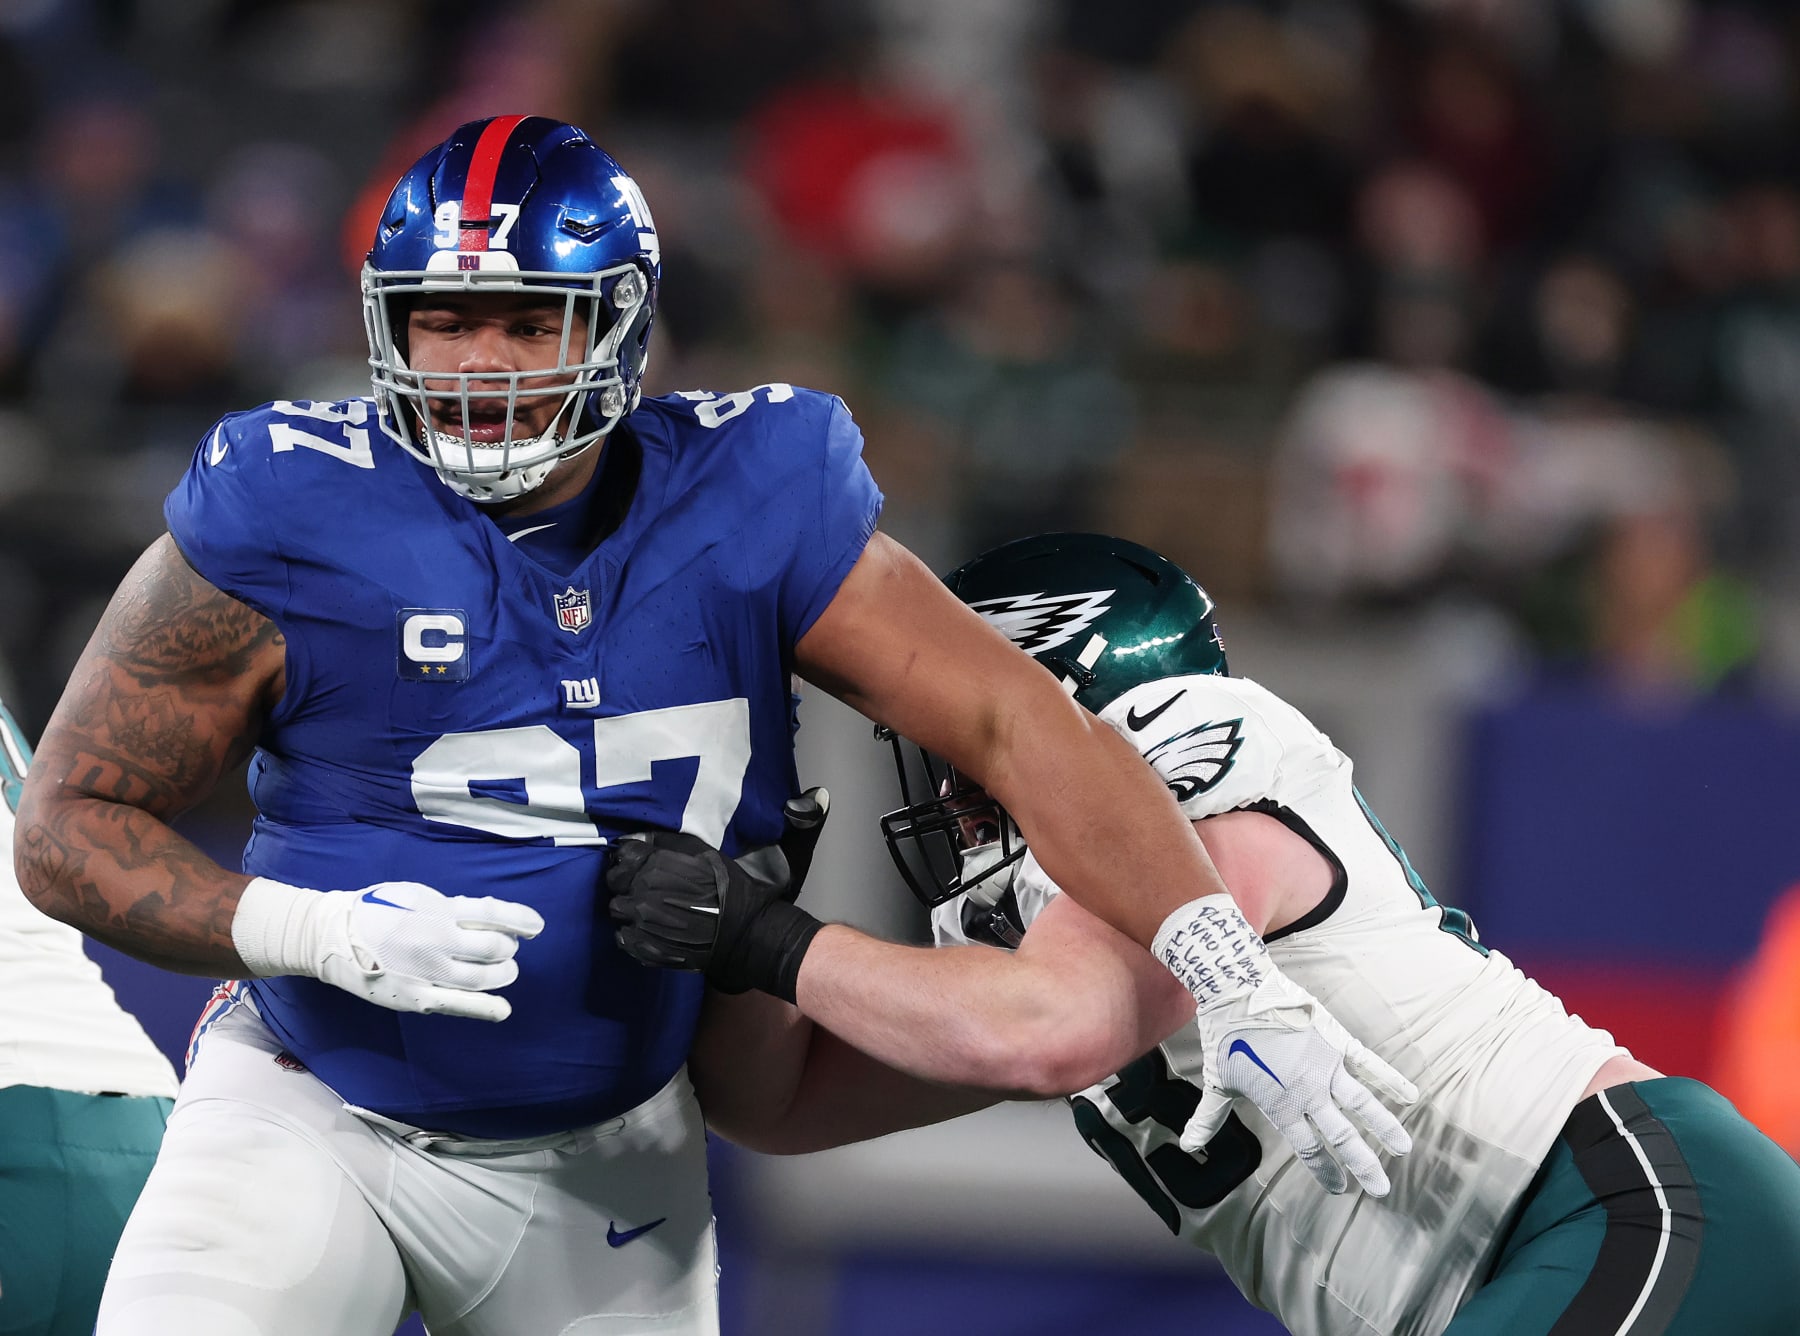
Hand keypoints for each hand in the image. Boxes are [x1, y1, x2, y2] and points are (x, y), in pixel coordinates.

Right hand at [233, 877, 544, 1021]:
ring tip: (504, 971)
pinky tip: (502, 1009)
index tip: (537, 926)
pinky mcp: (417, 997)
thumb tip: (489, 916)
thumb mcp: (417, 896)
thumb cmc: (378, 910)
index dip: (520, 919)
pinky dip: (486, 1008)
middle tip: (507, 950)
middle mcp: (437, 941)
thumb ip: (452, 907)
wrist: (333, 936)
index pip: (492, 912)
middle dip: (508, 949)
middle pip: (493, 948)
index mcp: (438, 910)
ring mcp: (428, 972)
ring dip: (503, 974)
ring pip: (483, 978)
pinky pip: (459, 1005)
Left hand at [606, 788, 828, 1000]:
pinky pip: (624, 938)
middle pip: (615, 878)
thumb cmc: (755, 896)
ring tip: (646, 908)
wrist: (755, 941)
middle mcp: (652, 887)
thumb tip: (824, 785)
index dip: (632, 854)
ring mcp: (646, 920)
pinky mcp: (648, 947)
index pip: (628, 850)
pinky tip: (648, 931)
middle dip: (626, 879)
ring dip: (628, 907)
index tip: (640, 858)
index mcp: (671, 859)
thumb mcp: (767, 850)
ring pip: (617, 908)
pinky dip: (631, 935)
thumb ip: (779, 820)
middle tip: (643, 883)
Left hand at [1154, 895, 1416, 1195]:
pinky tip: (1411, 1096)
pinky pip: (1369, 1064)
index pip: (1309, 1148)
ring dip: (1384, 1128)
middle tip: (1379, 1189)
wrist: (1239, 990)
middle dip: (1361, 1165)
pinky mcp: (1336, 1040)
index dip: (1325, 1172)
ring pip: (1362, 1105)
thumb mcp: (1216, 1082)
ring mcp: (1325, 1065)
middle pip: (1341, 1136)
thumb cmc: (1225, 1037)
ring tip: (1403, 1150)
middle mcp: (1308, 1091)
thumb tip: (1187, 1147)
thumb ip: (1208, 1119)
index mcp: (1281, 1106)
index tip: (1339, 1189)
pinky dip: (1390, 1079)